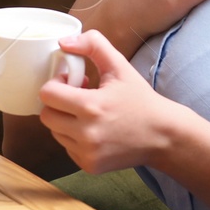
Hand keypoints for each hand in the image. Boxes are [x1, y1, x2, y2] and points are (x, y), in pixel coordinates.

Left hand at [39, 30, 180, 172]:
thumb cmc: (140, 100)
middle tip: (77, 96)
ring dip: (64, 120)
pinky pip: (66, 147)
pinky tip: (93, 129)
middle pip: (46, 115)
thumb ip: (93, 44)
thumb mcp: (120, 65)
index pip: (47, 94)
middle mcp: (86, 134)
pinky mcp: (89, 167)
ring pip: (55, 132)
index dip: (56, 84)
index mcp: (91, 107)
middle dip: (57, 103)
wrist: (163, 136)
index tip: (71, 82)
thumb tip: (63, 43)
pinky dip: (73, 137)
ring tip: (87, 112)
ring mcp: (87, 153)